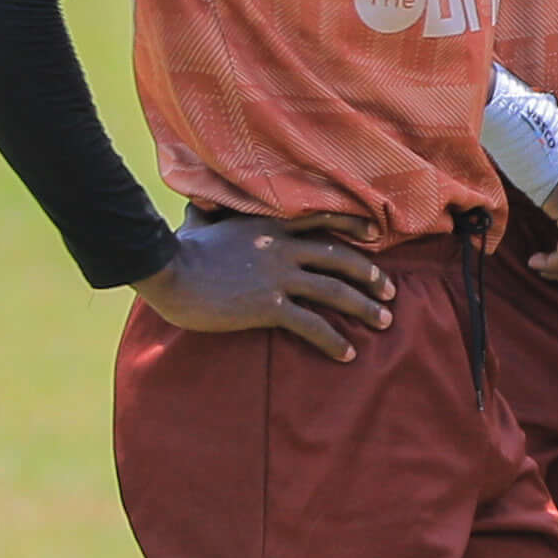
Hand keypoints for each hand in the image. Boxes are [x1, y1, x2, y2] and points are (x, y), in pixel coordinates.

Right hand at [142, 216, 393, 365]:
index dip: (353, 226)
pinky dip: (333, 339)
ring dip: (364, 307)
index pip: (323, 220)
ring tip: (384, 321)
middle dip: (370, 274)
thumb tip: (196, 204)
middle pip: (340, 257)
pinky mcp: (268, 306)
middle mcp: (282, 248)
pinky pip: (311, 324)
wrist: (167, 272)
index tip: (376, 234)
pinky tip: (347, 353)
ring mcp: (278, 277)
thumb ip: (209, 215)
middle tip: (390, 290)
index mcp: (270, 225)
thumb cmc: (179, 250)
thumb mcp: (201, 223)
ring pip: (335, 290)